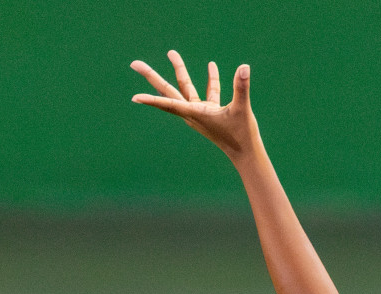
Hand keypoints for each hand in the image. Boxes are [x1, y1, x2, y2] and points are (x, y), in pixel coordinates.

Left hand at [131, 50, 258, 162]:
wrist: (246, 154)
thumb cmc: (242, 134)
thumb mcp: (241, 109)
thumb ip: (241, 88)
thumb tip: (244, 68)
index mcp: (196, 113)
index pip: (169, 103)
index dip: (152, 100)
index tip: (135, 98)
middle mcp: (193, 112)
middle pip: (168, 91)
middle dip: (152, 77)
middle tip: (134, 64)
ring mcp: (200, 112)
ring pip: (185, 88)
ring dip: (179, 70)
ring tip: (171, 53)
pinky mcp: (210, 112)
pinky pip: (206, 92)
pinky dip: (209, 80)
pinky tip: (211, 65)